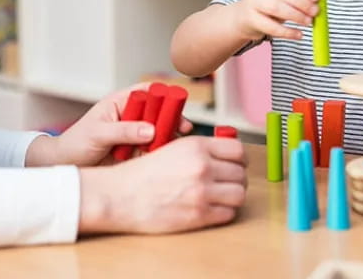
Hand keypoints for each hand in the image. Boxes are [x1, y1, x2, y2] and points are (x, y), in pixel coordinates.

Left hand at [28, 85, 192, 166]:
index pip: (146, 92)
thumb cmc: (76, 143)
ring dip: (168, 138)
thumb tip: (150, 129)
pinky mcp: (136, 154)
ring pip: (158, 133)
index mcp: (120, 103)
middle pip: (157, 112)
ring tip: (175, 146)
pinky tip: (166, 158)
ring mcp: (134, 136)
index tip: (175, 102)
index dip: (162, 95)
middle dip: (171, 119)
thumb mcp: (98, 134)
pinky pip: (154, 151)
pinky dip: (161, 154)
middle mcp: (130, 117)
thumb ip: (124, 131)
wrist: (66, 166)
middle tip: (182, 128)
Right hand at [79, 136, 247, 233]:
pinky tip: (212, 208)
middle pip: (241, 173)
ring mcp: (202, 191)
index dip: (240, 159)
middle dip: (236, 178)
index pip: (238, 150)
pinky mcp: (199, 215)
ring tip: (221, 196)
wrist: (121, 195)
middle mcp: (202, 166)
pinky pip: (228, 213)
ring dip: (233, 196)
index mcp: (196, 146)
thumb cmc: (142, 173)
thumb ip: (199, 149)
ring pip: (239, 194)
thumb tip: (224, 152)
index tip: (236, 163)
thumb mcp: (171, 148)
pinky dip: (224, 212)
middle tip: (226, 182)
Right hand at [231, 0, 318, 40]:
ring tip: (308, 22)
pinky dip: (287, 32)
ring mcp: (253, 1)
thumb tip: (318, 1)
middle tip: (315, 12)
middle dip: (302, 3)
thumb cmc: (270, 3)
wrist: (246, 15)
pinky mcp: (251, 18)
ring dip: (296, 15)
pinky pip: (271, 26)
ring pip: (276, 7)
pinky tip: (299, 34)